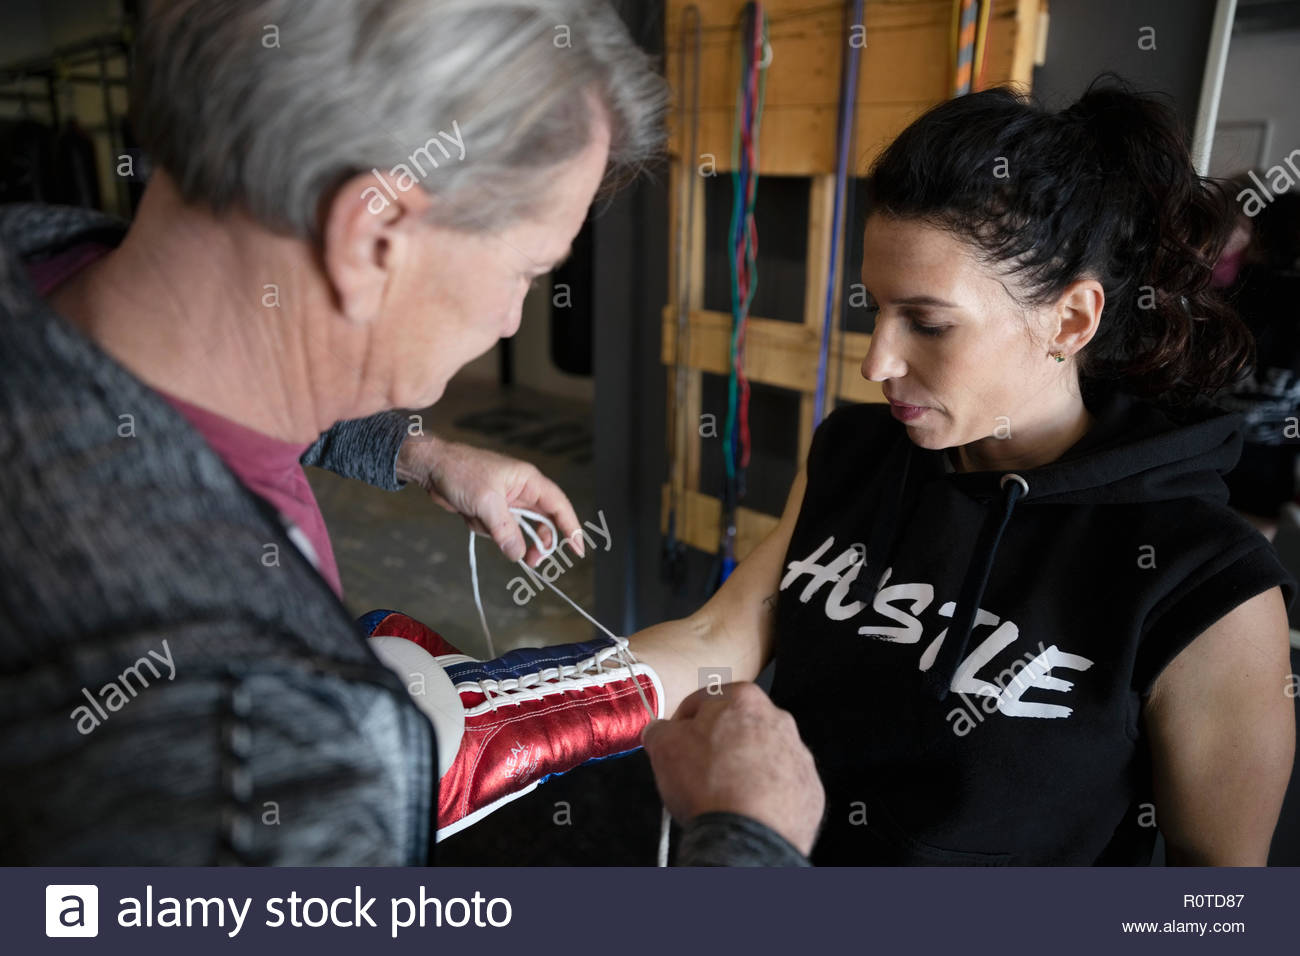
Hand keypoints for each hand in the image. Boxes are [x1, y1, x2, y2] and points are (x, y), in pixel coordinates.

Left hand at [397, 435, 582, 566]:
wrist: (431, 467)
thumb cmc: (461, 472)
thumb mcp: (486, 502)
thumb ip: (505, 530)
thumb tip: (519, 554)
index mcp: (528, 481)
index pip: (558, 506)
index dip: (571, 527)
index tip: (577, 549)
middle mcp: (521, 491)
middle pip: (542, 522)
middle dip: (537, 541)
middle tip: (532, 561)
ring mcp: (506, 501)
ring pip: (518, 529)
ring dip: (503, 535)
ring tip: (483, 526)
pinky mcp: (491, 510)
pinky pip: (498, 530)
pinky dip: (485, 530)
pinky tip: (468, 515)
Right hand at [641, 682, 824, 856]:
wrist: (748, 835)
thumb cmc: (708, 785)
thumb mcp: (663, 746)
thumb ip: (660, 729)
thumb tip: (660, 730)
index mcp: (742, 698)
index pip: (704, 700)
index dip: (684, 723)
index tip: (676, 741)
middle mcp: (777, 719)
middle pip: (737, 727)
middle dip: (718, 745)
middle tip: (698, 770)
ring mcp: (797, 754)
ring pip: (762, 755)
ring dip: (743, 768)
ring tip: (723, 794)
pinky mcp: (809, 787)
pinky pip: (781, 784)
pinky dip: (765, 793)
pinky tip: (747, 808)